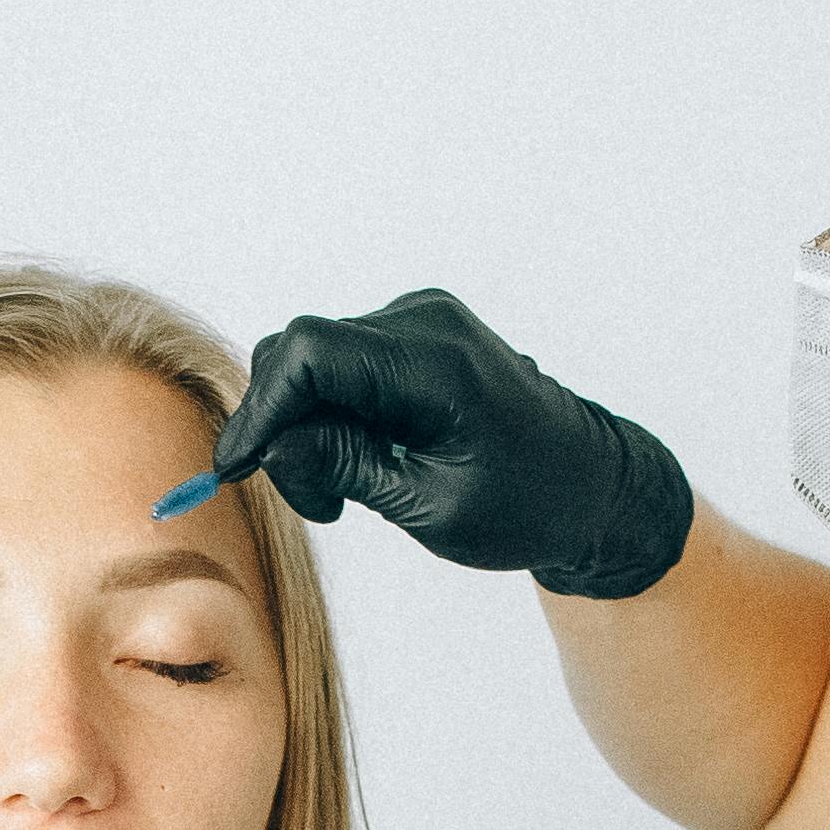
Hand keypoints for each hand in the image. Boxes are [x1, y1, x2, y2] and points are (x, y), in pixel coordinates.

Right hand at [177, 291, 696, 600]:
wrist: (592, 485)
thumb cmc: (527, 505)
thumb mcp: (429, 506)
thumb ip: (346, 465)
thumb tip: (270, 442)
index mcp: (437, 364)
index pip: (312, 355)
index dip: (261, 409)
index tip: (238, 469)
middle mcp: (425, 324)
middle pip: (303, 353)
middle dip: (284, 428)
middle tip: (320, 504)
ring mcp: (420, 322)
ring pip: (315, 361)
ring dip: (308, 427)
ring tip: (345, 494)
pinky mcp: (413, 335)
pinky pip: (342, 364)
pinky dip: (332, 414)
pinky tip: (364, 461)